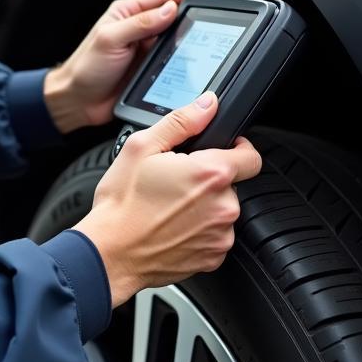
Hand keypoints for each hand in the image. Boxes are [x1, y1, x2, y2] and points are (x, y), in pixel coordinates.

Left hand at [43, 0, 218, 131]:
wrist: (77, 101)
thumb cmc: (85, 67)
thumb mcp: (111, 39)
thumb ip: (140, 24)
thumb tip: (169, 9)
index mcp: (128, 13)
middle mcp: (139, 29)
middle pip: (174, 19)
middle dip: (194, 19)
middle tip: (214, 21)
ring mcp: (146, 50)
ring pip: (176, 42)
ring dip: (191, 43)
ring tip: (209, 43)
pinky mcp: (150, 70)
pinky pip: (173, 63)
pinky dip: (185, 63)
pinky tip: (195, 65)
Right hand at [72, 93, 262, 306]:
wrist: (110, 252)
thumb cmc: (121, 203)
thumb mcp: (141, 147)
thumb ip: (181, 122)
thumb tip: (206, 105)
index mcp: (210, 174)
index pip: (251, 156)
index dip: (237, 149)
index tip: (222, 151)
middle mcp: (223, 206)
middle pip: (231, 184)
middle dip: (208, 180)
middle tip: (174, 182)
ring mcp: (220, 235)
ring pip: (222, 210)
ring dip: (203, 206)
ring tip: (168, 207)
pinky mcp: (213, 257)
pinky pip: (214, 236)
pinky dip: (198, 230)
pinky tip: (171, 226)